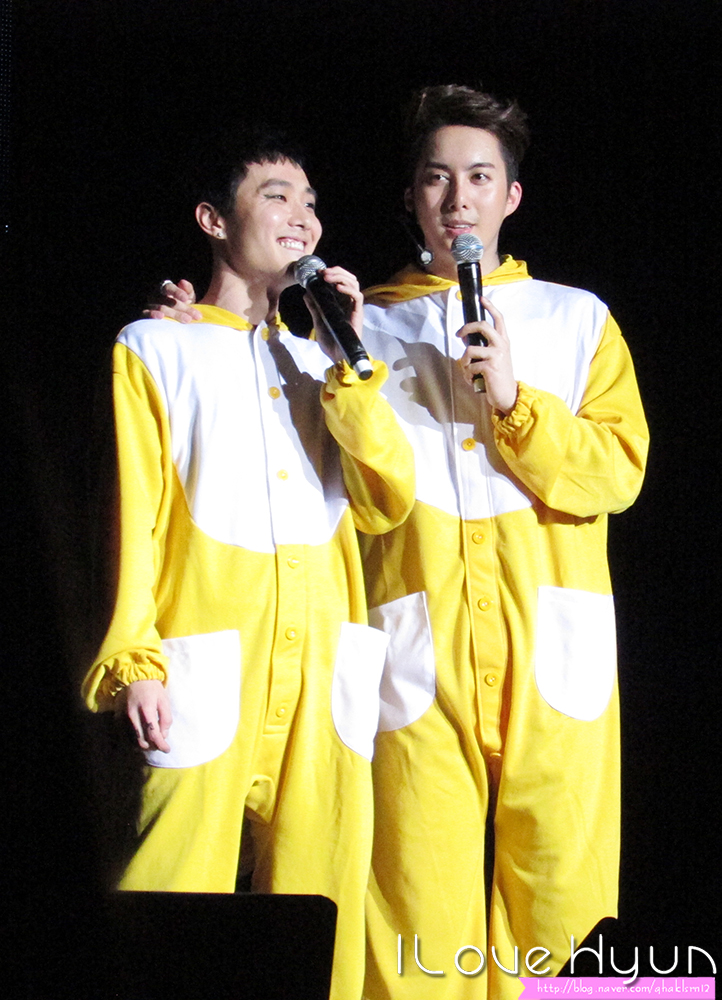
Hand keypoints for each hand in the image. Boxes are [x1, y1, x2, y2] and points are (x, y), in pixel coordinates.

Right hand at [119, 679, 171, 751]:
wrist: (135, 676)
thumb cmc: (153, 688)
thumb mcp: (164, 700)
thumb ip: (166, 718)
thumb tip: (164, 735)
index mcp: (147, 709)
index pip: (153, 734)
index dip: (161, 744)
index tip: (167, 749)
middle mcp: (133, 715)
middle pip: (141, 740)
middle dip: (152, 746)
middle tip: (159, 745)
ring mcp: (123, 716)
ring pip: (132, 739)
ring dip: (142, 745)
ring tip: (151, 743)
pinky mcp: (117, 716)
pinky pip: (123, 734)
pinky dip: (132, 740)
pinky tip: (139, 739)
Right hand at [143, 279, 201, 323]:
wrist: (172, 319)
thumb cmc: (181, 305)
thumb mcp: (187, 297)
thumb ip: (188, 290)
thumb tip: (183, 282)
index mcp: (165, 288)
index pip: (169, 288)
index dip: (177, 292)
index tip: (186, 298)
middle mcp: (156, 295)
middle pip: (168, 300)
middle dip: (184, 308)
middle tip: (196, 316)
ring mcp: (149, 304)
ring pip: (161, 308)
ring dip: (175, 314)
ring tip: (187, 320)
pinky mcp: (144, 314)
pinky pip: (147, 314)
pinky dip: (153, 315)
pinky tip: (161, 317)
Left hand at [303, 266, 363, 362]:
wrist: (337, 356)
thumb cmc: (330, 342)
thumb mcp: (318, 322)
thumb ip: (314, 308)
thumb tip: (306, 294)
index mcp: (340, 303)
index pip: (341, 282)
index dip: (332, 274)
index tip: (319, 273)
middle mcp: (349, 303)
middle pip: (349, 279)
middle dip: (337, 271)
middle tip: (323, 272)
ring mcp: (354, 307)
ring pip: (354, 284)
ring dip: (341, 277)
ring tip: (328, 277)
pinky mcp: (358, 313)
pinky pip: (357, 296)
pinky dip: (348, 289)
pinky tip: (337, 287)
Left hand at [457, 296, 517, 414]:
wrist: (507, 395)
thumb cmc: (498, 377)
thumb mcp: (493, 358)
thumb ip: (482, 347)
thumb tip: (465, 338)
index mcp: (503, 341)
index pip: (499, 319)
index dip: (490, 307)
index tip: (482, 298)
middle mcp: (501, 345)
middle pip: (482, 325)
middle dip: (466, 328)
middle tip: (459, 335)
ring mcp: (496, 355)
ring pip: (469, 350)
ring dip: (464, 363)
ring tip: (468, 372)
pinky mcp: (490, 367)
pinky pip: (469, 366)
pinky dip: (467, 375)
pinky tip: (473, 381)